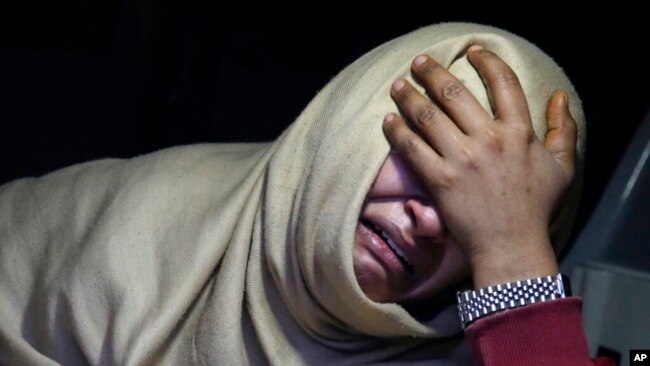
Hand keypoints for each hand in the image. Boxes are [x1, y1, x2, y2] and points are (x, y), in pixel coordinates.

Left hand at [382, 45, 576, 287]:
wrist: (511, 245)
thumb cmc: (537, 208)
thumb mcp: (563, 167)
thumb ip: (565, 129)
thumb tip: (559, 96)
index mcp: (519, 133)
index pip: (503, 83)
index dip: (486, 61)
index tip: (471, 51)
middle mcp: (489, 140)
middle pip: (453, 92)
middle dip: (432, 72)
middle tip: (418, 62)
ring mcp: (462, 159)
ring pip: (428, 116)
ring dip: (409, 96)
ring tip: (397, 86)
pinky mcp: (439, 179)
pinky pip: (412, 148)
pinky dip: (397, 131)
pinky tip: (388, 120)